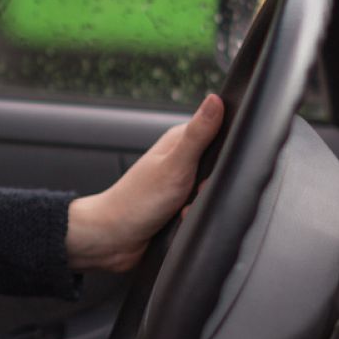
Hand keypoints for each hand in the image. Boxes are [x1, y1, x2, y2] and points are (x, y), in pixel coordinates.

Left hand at [65, 94, 222, 271]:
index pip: (219, 134)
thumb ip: (198, 134)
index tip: (215, 170)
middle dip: (212, 186)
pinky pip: (201, 210)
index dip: (225, 154)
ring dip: (202, 205)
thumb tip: (215, 99)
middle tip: (195, 194)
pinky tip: (181, 221)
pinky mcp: (178, 205)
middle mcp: (180, 159)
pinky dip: (195, 217)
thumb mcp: (175, 164)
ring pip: (211, 192)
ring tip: (183, 211)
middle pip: (218, 168)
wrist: (113, 239)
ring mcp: (179, 183)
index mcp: (179, 141)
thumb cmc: (138, 200)